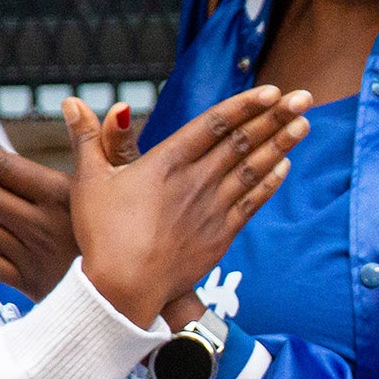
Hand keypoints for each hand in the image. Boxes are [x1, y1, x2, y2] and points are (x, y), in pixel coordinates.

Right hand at [72, 88, 310, 327]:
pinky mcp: (220, 236)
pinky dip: (269, 182)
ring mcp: (211, 208)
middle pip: (242, 141)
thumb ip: (91, 138)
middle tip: (304, 96)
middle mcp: (195, 181)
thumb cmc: (102, 235)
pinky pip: (251, 202)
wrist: (123, 288)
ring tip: (304, 123)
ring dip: (280, 144)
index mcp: (166, 161)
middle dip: (275, 117)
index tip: (271, 90)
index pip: (214, 124)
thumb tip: (73, 102)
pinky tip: (284, 165)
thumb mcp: (91, 180)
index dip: (245, 105)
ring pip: (252, 168)